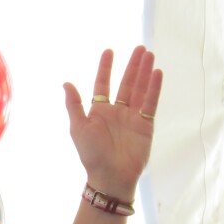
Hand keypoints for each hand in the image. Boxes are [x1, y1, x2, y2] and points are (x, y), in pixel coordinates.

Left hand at [63, 46, 162, 199]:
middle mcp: (116, 111)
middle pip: (126, 83)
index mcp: (98, 111)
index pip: (103, 84)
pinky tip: (157, 73)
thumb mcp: (78, 127)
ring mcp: (132, 117)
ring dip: (144, 72)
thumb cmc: (91, 154)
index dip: (106, 68)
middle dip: (132, 66)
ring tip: (149, 54)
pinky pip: (150, 103)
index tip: (109, 51)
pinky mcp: (146, 125)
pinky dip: (154, 88)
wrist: (110, 176)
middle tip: (140, 48)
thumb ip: (74, 105)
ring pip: (140, 90)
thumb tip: (66, 83)